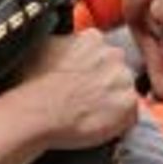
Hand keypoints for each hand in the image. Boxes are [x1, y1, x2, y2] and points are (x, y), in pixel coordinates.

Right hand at [10, 30, 145, 150]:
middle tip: (85, 98)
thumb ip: (63, 42)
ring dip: (112, 101)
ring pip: (124, 91)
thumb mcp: (42, 48)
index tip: (80, 80)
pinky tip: (96, 125)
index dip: (91, 68)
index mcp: (93, 38)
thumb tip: (65, 43)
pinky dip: (117, 123)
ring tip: (89, 113)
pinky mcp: (129, 105)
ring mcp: (124, 79)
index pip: (100, 51)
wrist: (37, 112)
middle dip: (104, 82)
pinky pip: (129, 115)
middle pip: (116, 69)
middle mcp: (113, 54)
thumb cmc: (33, 84)